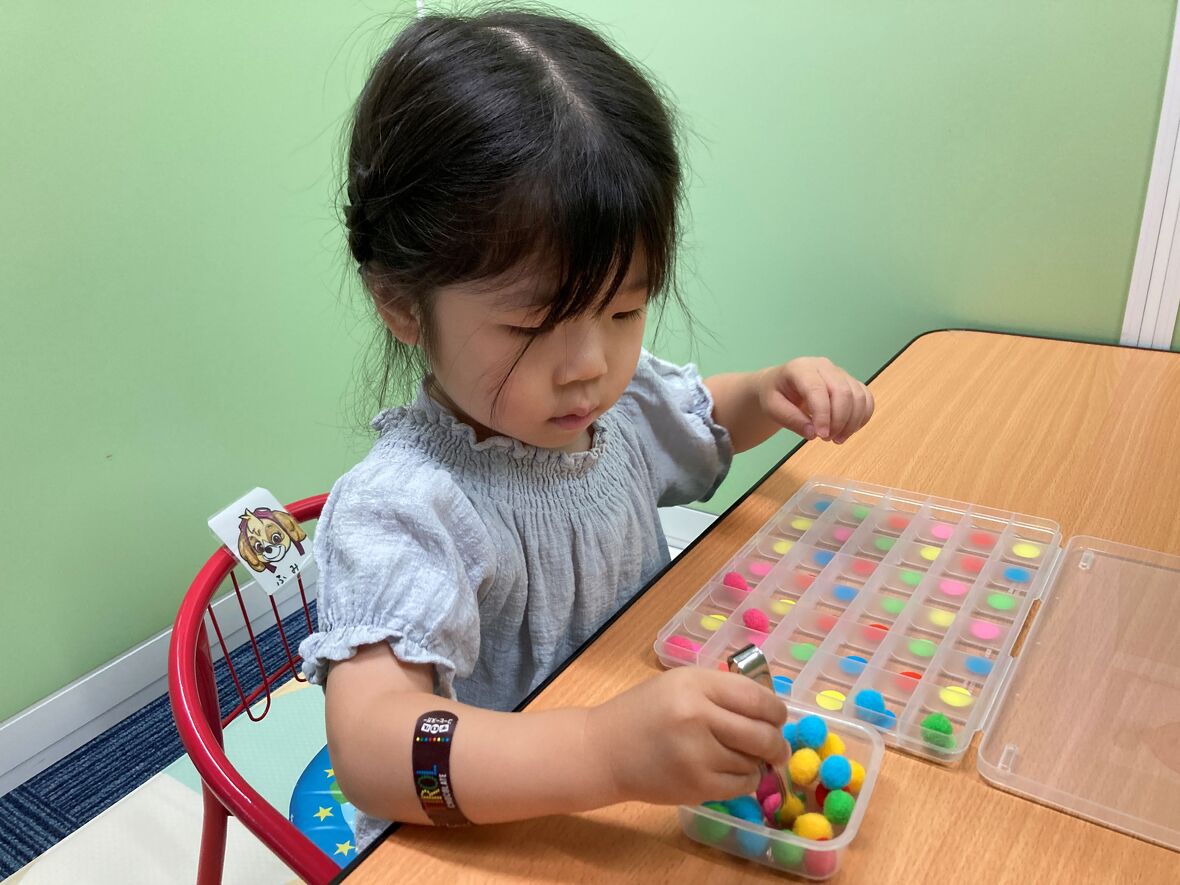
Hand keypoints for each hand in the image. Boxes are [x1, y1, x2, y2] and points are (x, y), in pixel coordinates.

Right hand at [585, 667, 788, 805]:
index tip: (779, 718)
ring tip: (740, 757)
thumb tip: (769, 709)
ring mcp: (698, 755)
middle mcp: (698, 717)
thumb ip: (721, 690)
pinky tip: (728, 772)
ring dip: (755, 762)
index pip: (756, 698)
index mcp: (695, 685)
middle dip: (777, 743)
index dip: (776, 711)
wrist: (604, 750)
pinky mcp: (696, 786)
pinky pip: (741, 785)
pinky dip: (743, 780)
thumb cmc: (643, 712)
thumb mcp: (679, 684)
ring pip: (753, 762)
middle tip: (777, 746)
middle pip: (763, 734)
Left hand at [759, 357, 873, 443]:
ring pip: (858, 396)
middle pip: (843, 392)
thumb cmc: (775, 395)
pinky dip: (862, 417)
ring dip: (852, 422)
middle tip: (827, 439)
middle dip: (839, 421)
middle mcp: (824, 366)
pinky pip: (866, 399)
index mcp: (801, 368)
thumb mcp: (772, 409)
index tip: (821, 436)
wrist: (781, 385)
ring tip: (836, 439)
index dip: (823, 415)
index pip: (817, 389)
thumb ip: (791, 420)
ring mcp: (840, 373)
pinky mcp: (850, 383)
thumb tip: (813, 433)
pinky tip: (849, 430)